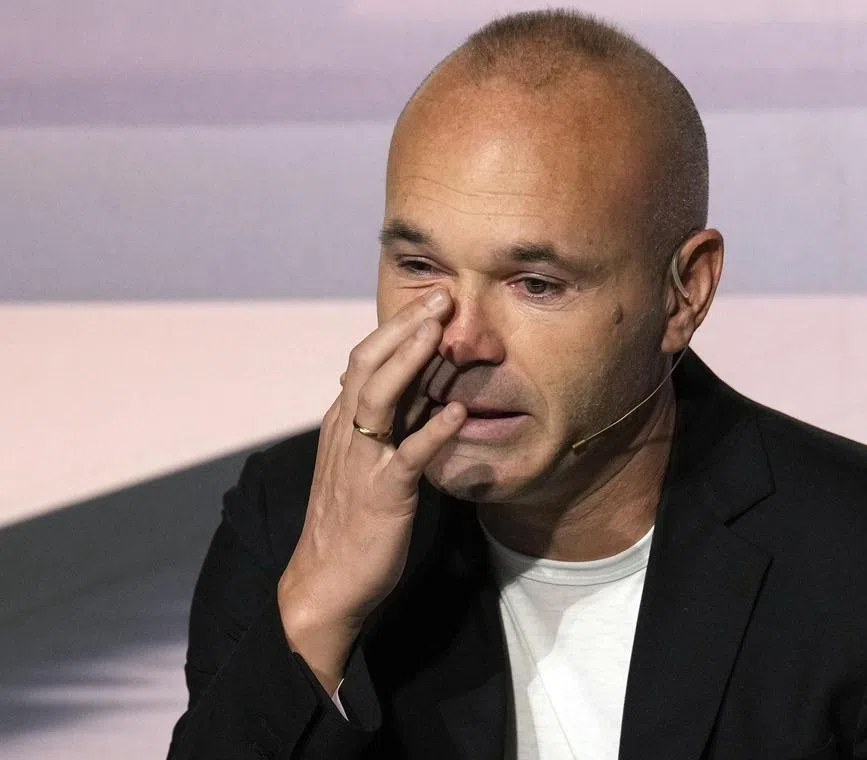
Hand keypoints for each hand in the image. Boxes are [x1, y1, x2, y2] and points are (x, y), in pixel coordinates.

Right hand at [276, 288, 464, 692]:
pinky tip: (459, 414)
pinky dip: (432, 432)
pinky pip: (408, 456)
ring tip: (440, 332)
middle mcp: (348, 432)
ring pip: (380, 397)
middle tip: (442, 296)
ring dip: (410, 361)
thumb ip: (387, 425)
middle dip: (404, 327)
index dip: (395, 328)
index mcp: (344, 423)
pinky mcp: (382, 493)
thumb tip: (419, 390)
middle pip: (369, 365)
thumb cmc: (351, 521)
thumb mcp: (365, 462)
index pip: (364, 361)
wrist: (326, 582)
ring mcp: (362, 461)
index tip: (429, 301)